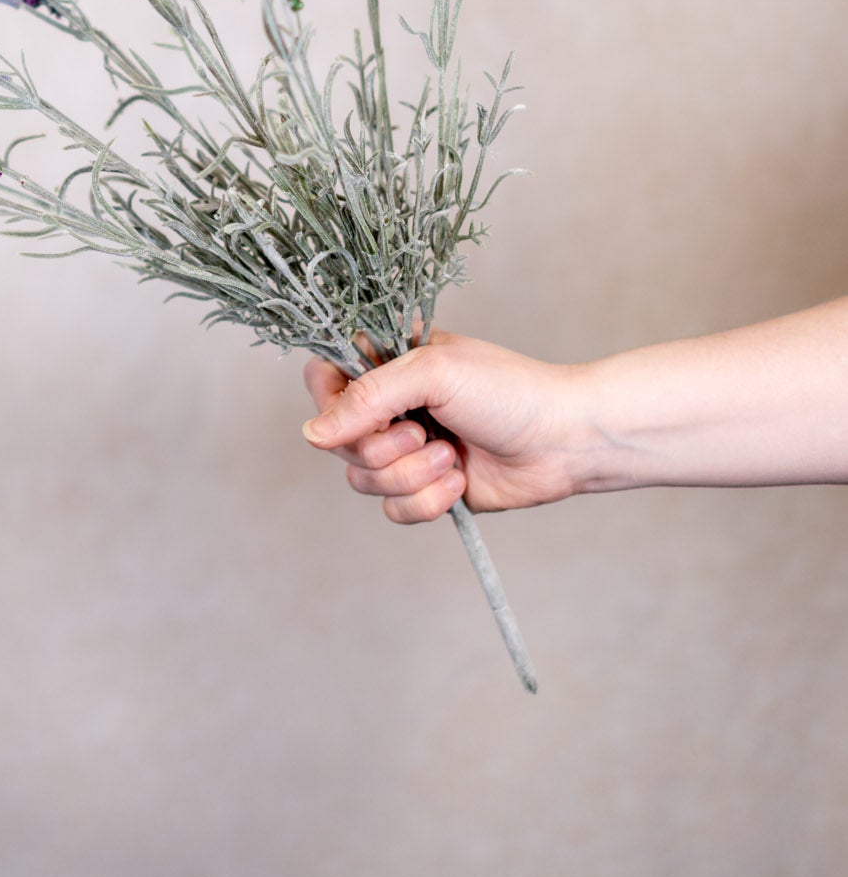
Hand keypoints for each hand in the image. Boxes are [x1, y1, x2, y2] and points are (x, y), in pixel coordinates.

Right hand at [301, 330, 588, 520]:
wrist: (563, 441)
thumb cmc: (508, 390)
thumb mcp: (432, 374)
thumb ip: (367, 398)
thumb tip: (312, 434)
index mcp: (388, 365)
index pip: (324, 379)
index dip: (330, 403)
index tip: (362, 413)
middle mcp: (391, 408)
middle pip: (338, 440)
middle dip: (384, 447)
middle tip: (426, 433)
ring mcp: (406, 451)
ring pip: (364, 479)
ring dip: (411, 474)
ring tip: (452, 458)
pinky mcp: (426, 490)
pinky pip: (394, 510)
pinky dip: (427, 502)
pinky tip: (460, 482)